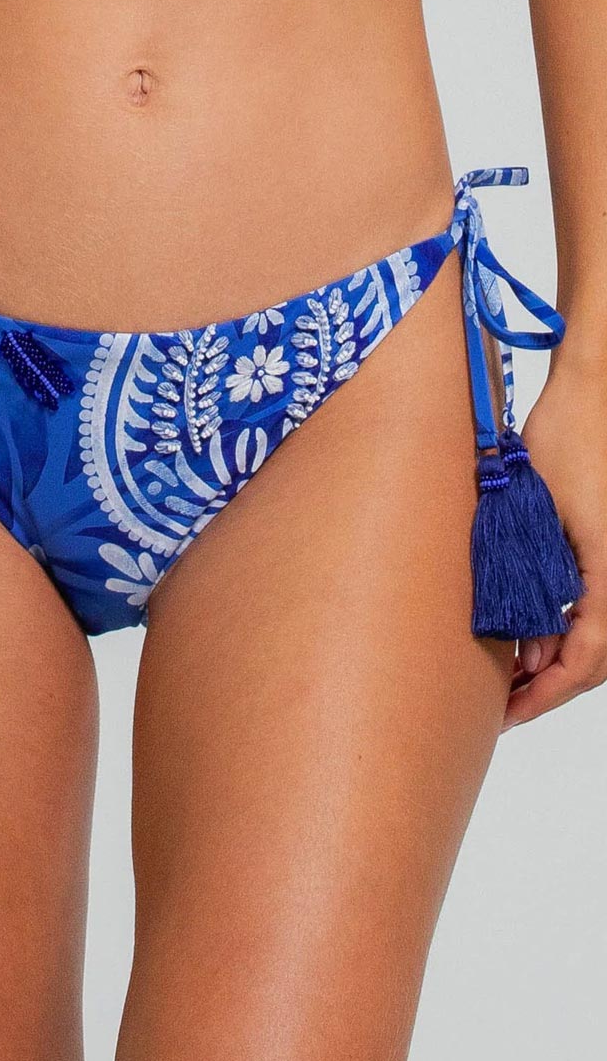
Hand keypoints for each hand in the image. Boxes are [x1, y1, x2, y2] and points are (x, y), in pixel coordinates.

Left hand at [501, 369, 606, 731]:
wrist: (595, 387)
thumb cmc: (566, 436)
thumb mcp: (534, 517)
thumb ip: (534, 584)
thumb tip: (526, 650)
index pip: (587, 660)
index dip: (546, 694)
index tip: (508, 714)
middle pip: (600, 659)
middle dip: (551, 686)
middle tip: (503, 706)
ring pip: (603, 636)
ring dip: (561, 659)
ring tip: (512, 675)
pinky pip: (602, 605)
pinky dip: (572, 628)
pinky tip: (535, 636)